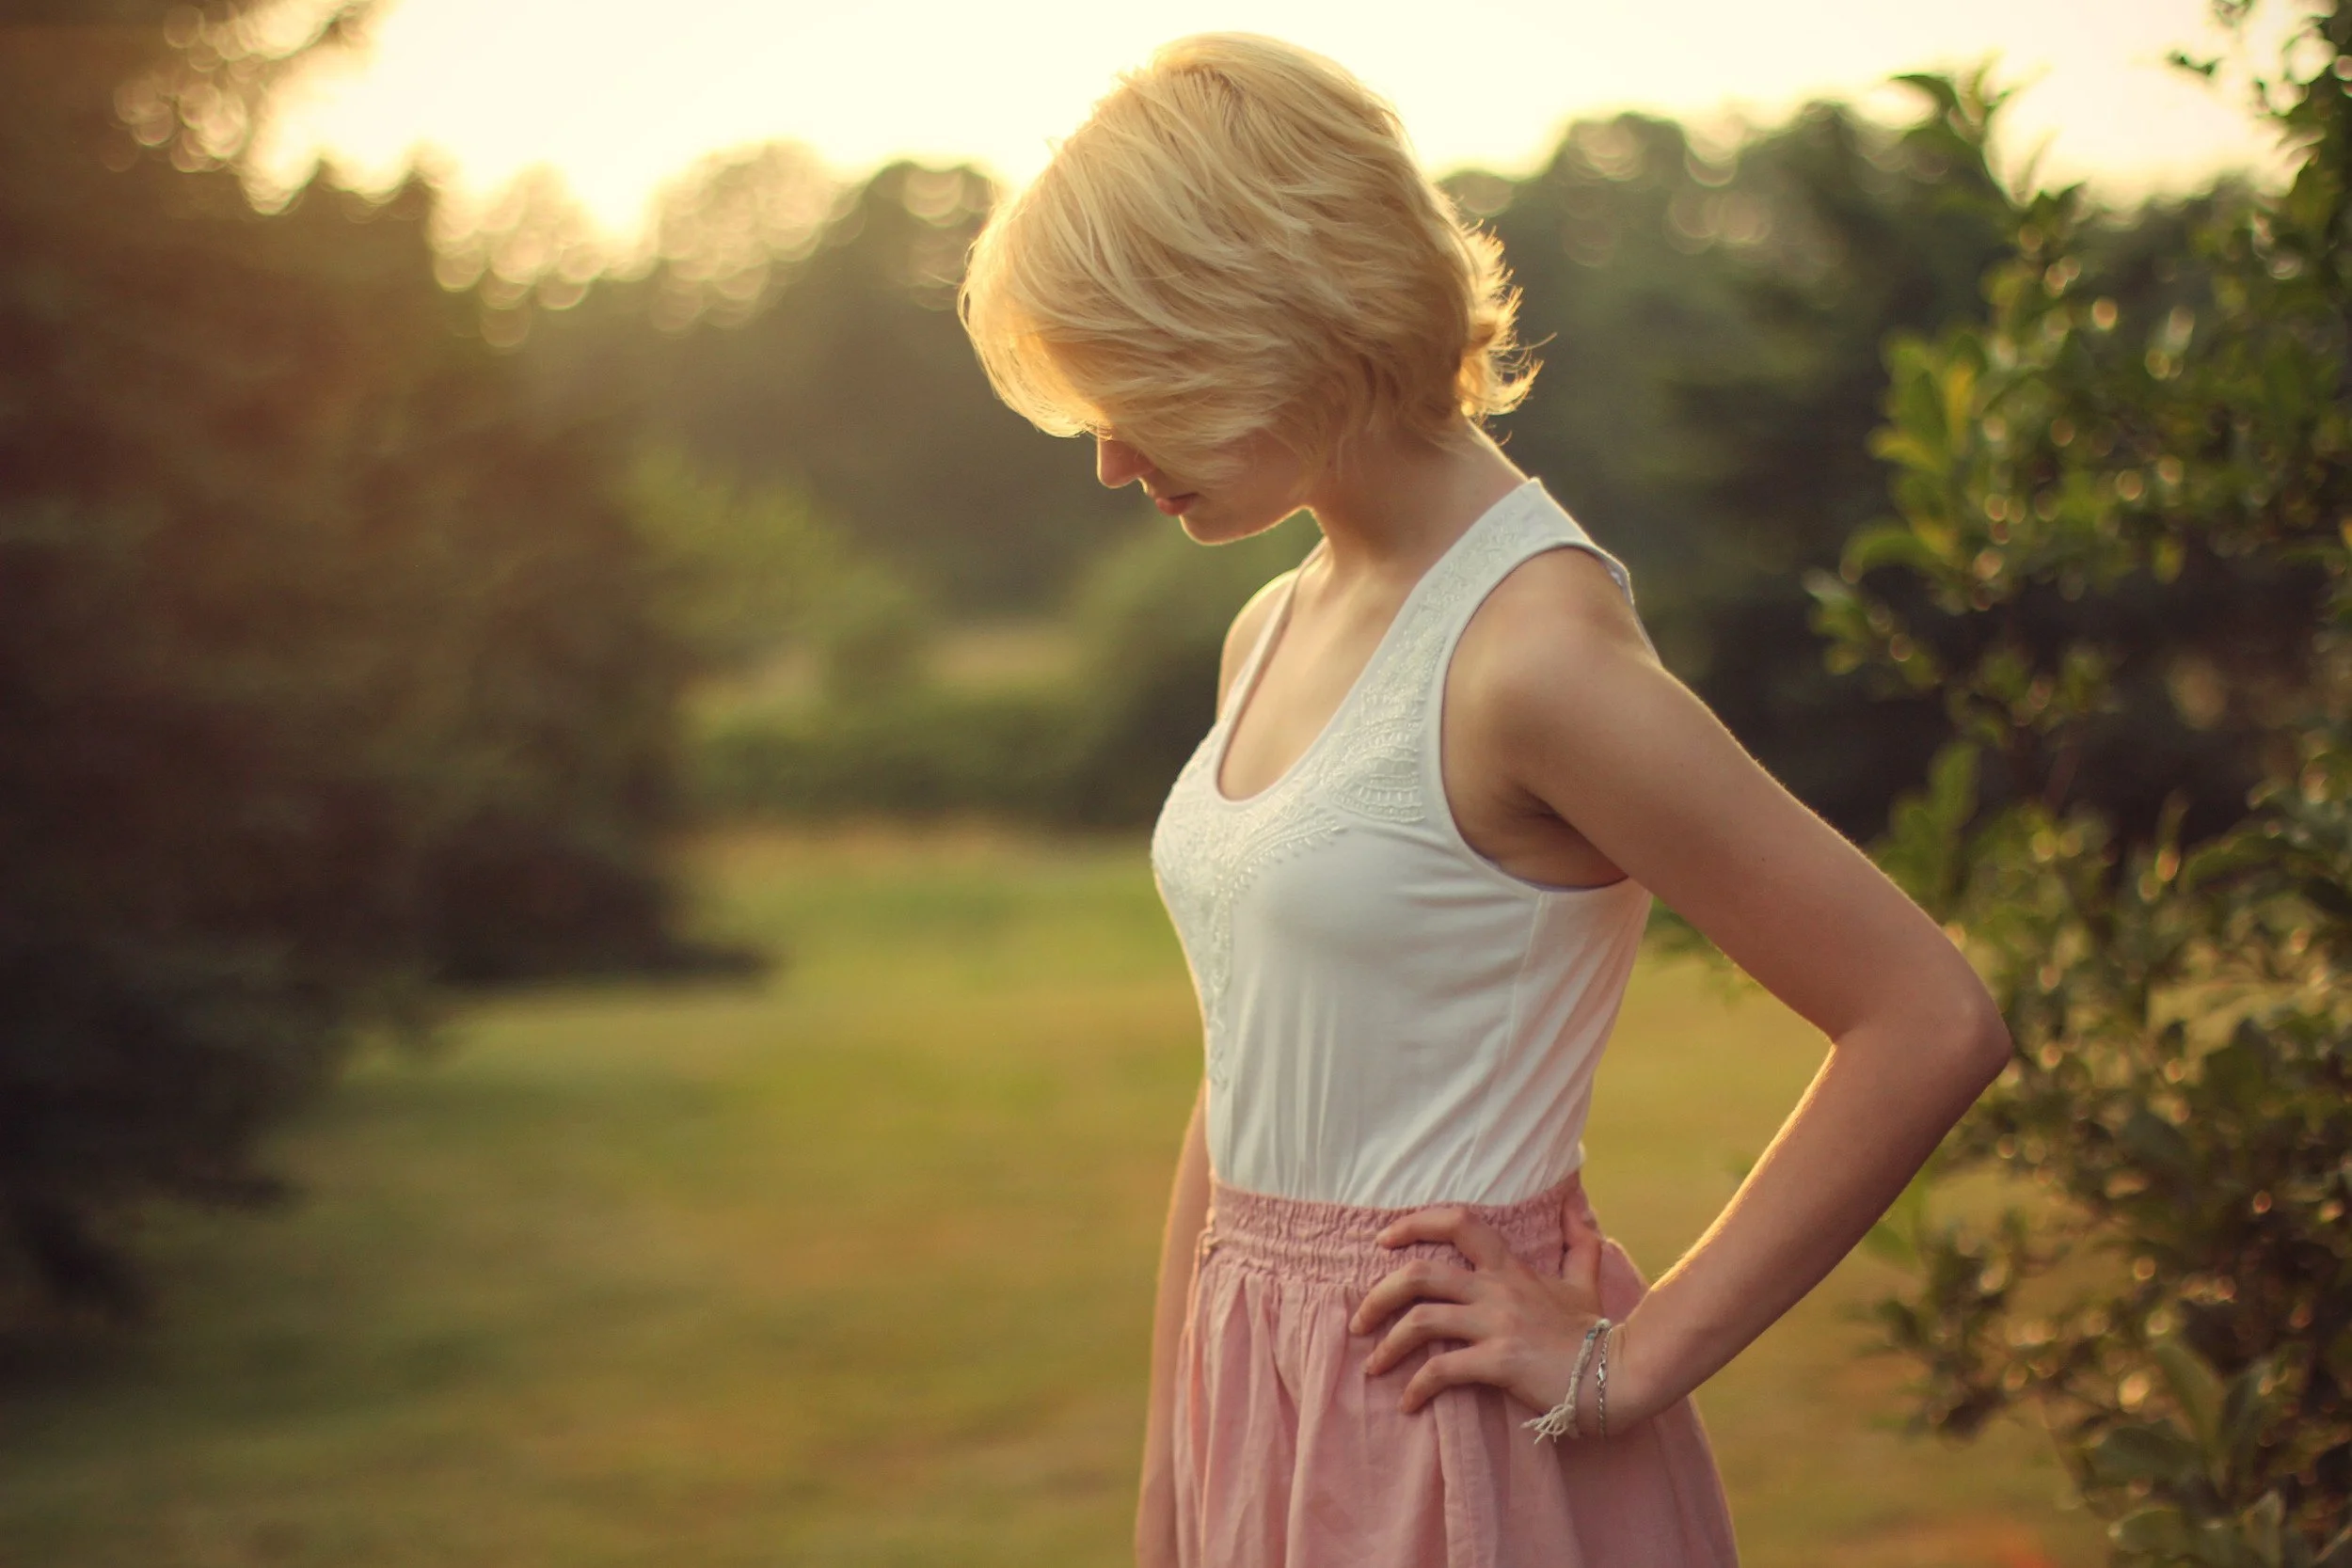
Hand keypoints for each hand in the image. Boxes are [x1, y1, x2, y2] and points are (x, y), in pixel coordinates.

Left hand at [1347, 1205, 1662, 1431]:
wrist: (1617, 1374)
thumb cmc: (1593, 1331)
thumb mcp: (1584, 1278)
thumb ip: (1578, 1240)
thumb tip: (1577, 1202)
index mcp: (1509, 1267)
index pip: (1456, 1224)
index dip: (1413, 1224)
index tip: (1384, 1239)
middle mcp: (1497, 1290)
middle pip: (1419, 1275)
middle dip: (1378, 1296)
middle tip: (1359, 1320)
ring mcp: (1497, 1325)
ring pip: (1422, 1321)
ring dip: (1388, 1344)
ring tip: (1373, 1365)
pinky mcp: (1499, 1362)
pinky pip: (1442, 1369)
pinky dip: (1417, 1386)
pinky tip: (1408, 1402)